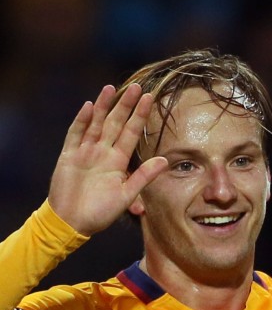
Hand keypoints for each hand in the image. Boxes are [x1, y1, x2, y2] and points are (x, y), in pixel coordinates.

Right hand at [48, 84, 168, 235]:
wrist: (72, 223)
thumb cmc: (100, 212)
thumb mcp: (127, 195)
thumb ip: (144, 176)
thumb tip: (165, 160)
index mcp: (119, 161)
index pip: (132, 133)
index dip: (140, 116)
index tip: (150, 98)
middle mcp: (103, 153)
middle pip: (115, 123)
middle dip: (125, 105)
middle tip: (137, 87)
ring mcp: (85, 153)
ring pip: (96, 124)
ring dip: (103, 106)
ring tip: (111, 88)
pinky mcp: (69, 157)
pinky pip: (75, 135)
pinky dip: (81, 121)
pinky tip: (88, 107)